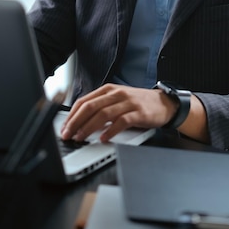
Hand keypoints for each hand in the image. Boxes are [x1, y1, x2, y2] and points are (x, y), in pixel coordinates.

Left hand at [60, 83, 177, 142]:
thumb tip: (79, 122)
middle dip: (76, 121)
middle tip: (67, 134)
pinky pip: (121, 122)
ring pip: (103, 113)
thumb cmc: (138, 104)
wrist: (164, 103)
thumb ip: (101, 107)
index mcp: (108, 90)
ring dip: (89, 127)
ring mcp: (128, 103)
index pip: (84, 101)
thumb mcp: (117, 100)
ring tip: (81, 137)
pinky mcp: (139, 113)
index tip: (64, 127)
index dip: (72, 115)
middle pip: (91, 106)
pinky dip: (110, 131)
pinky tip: (103, 138)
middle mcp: (116, 94)